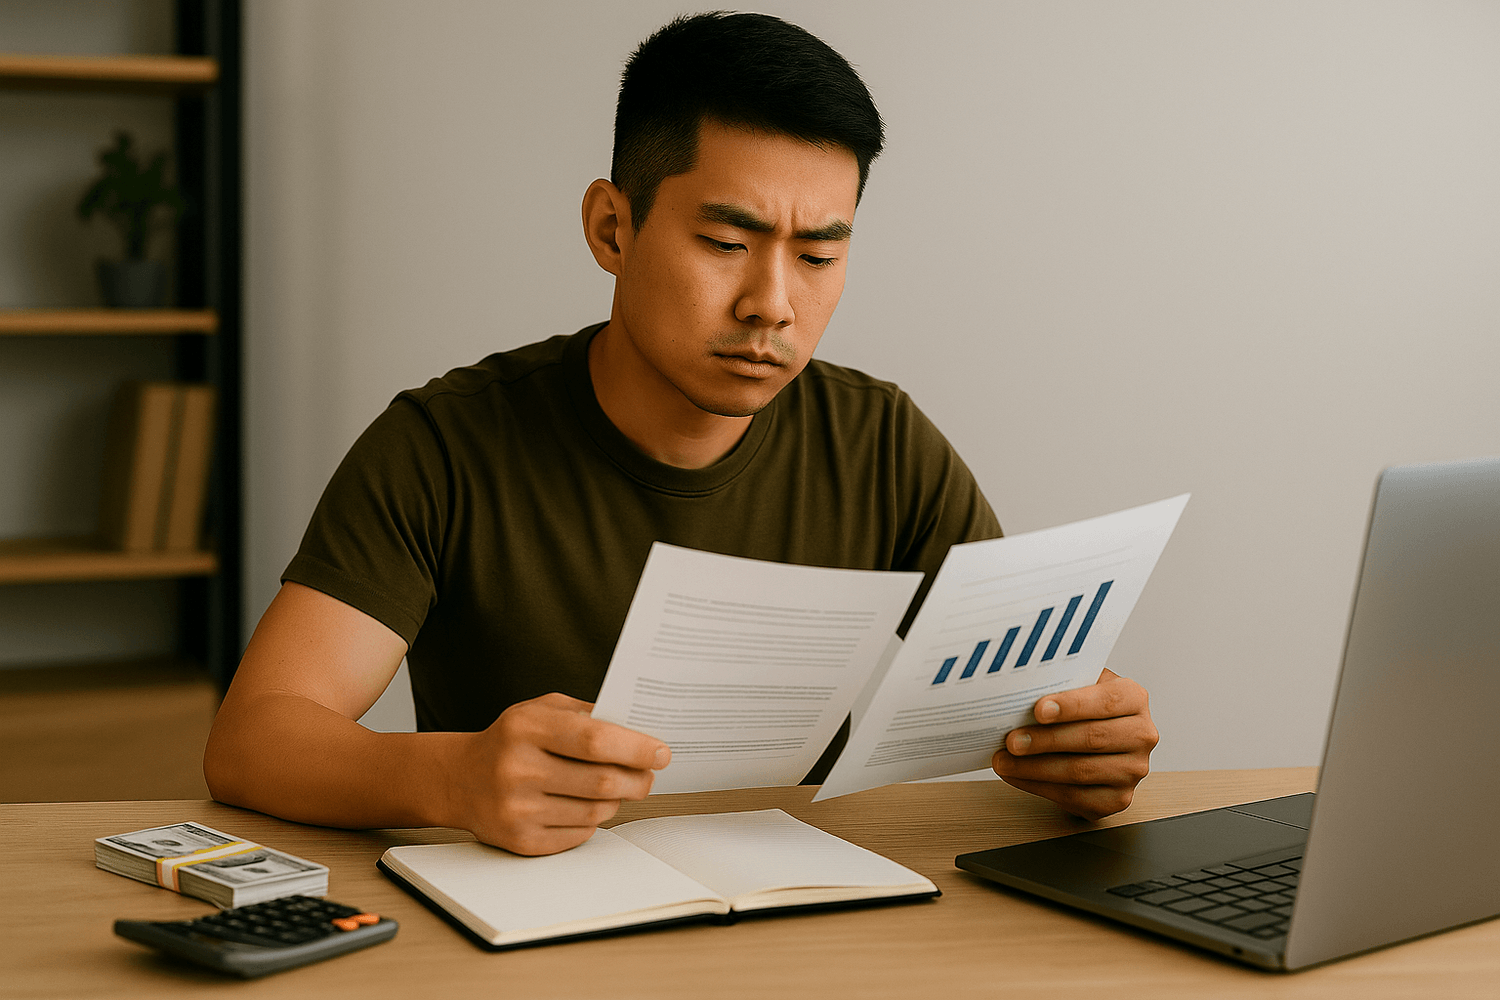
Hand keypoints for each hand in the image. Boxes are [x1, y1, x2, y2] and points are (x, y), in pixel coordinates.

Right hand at [452, 692, 669, 855]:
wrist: (460, 779)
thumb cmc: (511, 740)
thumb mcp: (542, 709)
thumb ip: (588, 714)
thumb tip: (640, 729)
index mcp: (526, 728)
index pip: (596, 740)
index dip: (636, 748)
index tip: (661, 752)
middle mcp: (518, 769)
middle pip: (603, 781)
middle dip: (638, 779)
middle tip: (648, 774)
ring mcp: (517, 809)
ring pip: (596, 811)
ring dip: (616, 800)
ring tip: (613, 787)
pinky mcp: (520, 841)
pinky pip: (580, 835)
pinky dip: (592, 821)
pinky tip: (582, 805)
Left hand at [990, 668, 1157, 821]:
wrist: (1101, 743)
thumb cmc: (1086, 709)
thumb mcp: (1081, 686)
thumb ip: (1061, 684)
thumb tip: (1020, 689)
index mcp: (1134, 699)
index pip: (1106, 701)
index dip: (1071, 706)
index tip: (1039, 710)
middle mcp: (1141, 735)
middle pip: (1092, 738)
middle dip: (1046, 740)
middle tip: (1012, 740)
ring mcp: (1132, 770)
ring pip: (1080, 771)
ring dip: (1035, 767)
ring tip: (1005, 760)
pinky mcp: (1118, 799)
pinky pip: (1074, 796)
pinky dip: (1038, 786)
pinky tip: (1017, 776)